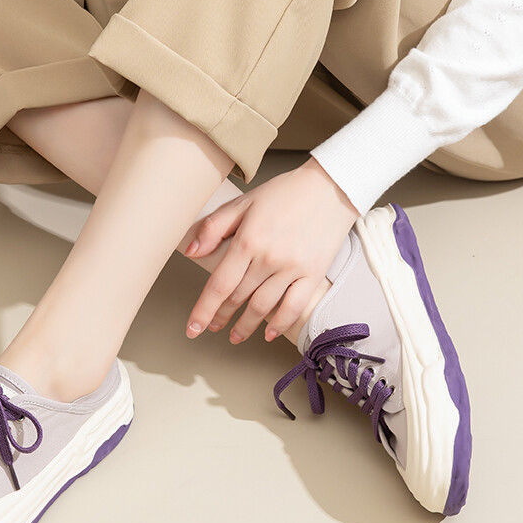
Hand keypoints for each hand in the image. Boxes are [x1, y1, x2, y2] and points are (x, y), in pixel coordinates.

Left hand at [184, 158, 359, 343]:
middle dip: (221, 316)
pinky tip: (268, 333)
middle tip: (212, 326)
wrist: (331, 187)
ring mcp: (293, 268)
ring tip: (235, 335)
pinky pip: (293, 307)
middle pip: (238, 298)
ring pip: (262, 307)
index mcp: (248, 240)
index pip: (219, 284)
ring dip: (246, 326)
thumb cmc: (285, 193)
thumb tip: (191, 251)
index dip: (204, 310)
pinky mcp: (314, 274)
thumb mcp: (243, 203)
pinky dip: (279, 324)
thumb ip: (214, 227)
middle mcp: (268, 258)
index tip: (193, 328)